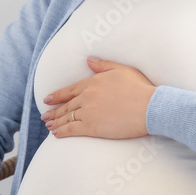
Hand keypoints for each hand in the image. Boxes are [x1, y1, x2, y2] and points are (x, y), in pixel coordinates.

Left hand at [40, 56, 155, 139]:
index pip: (70, 90)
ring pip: (67, 118)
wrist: (150, 107)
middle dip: (54, 111)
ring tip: (48, 125)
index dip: (58, 96)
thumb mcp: (122, 70)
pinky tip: (56, 134)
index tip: (48, 99)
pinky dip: (62, 132)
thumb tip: (88, 60)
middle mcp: (87, 96)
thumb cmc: (141, 88)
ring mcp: (89, 112)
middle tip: (45, 116)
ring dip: (56, 122)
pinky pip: (72, 130)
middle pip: (66, 105)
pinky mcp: (92, 127)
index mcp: (93, 82)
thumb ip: (103, 65)